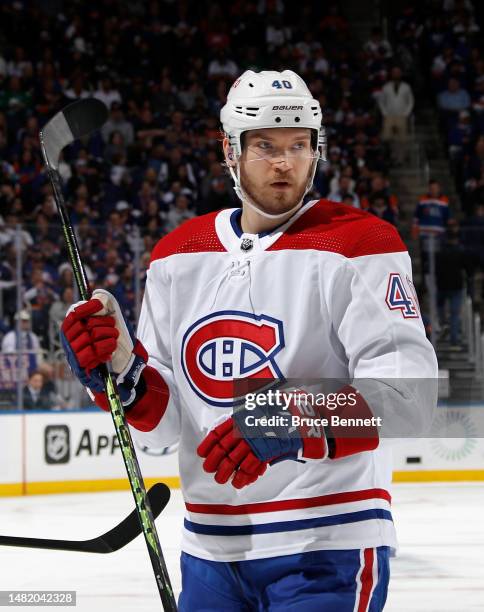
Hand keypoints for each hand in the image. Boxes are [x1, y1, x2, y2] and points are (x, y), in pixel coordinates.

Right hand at [60, 288, 147, 405]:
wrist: (118, 373)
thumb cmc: (111, 347)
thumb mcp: (108, 328)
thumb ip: (102, 314)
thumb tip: (98, 297)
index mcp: (71, 330)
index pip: (74, 314)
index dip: (86, 308)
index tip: (99, 304)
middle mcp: (68, 342)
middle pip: (84, 325)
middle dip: (103, 324)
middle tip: (114, 328)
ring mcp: (72, 355)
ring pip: (88, 338)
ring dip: (107, 338)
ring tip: (114, 340)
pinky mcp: (79, 368)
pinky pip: (89, 353)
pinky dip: (103, 350)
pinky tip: (109, 353)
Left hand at [197, 391, 328, 488]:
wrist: (298, 415)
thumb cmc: (276, 413)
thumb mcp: (256, 411)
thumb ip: (244, 423)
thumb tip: (230, 437)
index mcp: (240, 418)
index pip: (219, 432)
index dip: (208, 443)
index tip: (201, 453)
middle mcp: (244, 429)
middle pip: (223, 448)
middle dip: (214, 461)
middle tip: (209, 470)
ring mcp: (254, 440)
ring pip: (233, 459)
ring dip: (226, 472)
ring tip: (221, 479)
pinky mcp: (265, 450)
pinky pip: (250, 465)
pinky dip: (243, 476)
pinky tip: (238, 482)